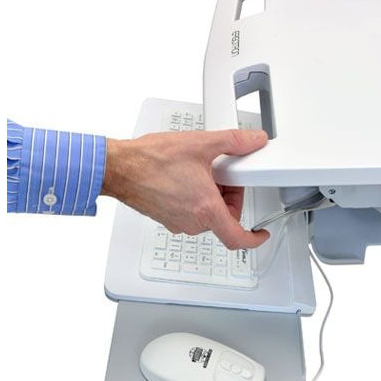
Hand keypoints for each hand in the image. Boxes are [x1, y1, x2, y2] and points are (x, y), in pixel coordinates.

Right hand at [101, 129, 269, 248]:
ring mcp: (178, 222)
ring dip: (211, 197)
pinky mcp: (166, 219)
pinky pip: (190, 213)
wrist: (119, 168)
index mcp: (206, 210)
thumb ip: (234, 142)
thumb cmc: (150, 160)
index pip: (237, 238)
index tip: (261, 234)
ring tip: (200, 171)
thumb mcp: (201, 144)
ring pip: (207, 215)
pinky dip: (196, 199)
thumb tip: (254, 140)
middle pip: (224, 219)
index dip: (254, 239)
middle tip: (224, 175)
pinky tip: (186, 177)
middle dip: (229, 198)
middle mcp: (192, 222)